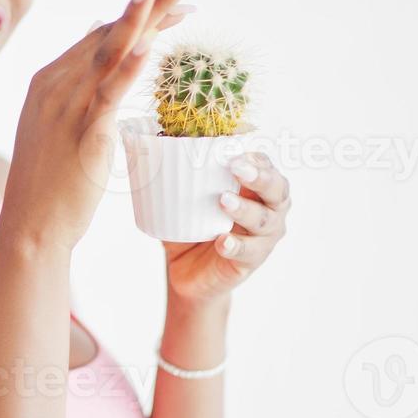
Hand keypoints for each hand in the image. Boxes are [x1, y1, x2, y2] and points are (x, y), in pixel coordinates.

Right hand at [0, 0, 197, 251]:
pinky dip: (131, 65)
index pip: (102, 34)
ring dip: (146, 16)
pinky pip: (111, 93)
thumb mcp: (54, 126)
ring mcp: (69, 107)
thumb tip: (99, 37)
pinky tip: (152, 43)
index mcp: (49, 80)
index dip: (142, 13)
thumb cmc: (48, 183)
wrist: (29, 227)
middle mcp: (56, 85)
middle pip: (112, 31)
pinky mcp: (85, 134)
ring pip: (113, 51)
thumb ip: (76, 85)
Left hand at [164, 151, 289, 301]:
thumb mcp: (183, 199)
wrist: (187, 271)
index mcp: (254, 188)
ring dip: (245, 209)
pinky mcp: (252, 261)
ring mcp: (263, 237)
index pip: (265, 166)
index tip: (235, 153)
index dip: (256, 159)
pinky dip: (236, 245)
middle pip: (277, 190)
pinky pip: (249, 252)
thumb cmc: (190, 225)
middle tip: (237, 169)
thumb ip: (173, 175)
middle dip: (260, 177)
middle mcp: (268, 209)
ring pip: (264, 221)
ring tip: (223, 201)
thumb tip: (140, 146)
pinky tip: (222, 241)